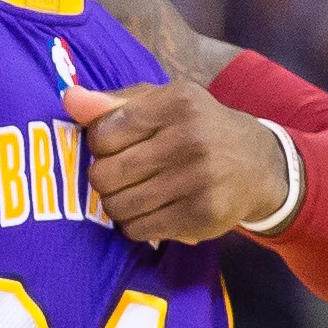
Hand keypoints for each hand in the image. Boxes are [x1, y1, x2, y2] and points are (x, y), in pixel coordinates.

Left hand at [63, 82, 289, 243]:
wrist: (258, 164)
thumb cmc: (196, 127)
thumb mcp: (161, 102)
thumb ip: (113, 102)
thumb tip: (69, 99)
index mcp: (177, 103)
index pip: (103, 134)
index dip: (99, 144)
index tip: (114, 145)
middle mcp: (191, 139)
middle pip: (106, 174)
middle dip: (103, 178)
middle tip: (120, 174)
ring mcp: (199, 180)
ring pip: (118, 206)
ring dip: (116, 204)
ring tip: (132, 193)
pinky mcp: (203, 216)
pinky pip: (139, 229)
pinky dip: (134, 224)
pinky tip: (149, 210)